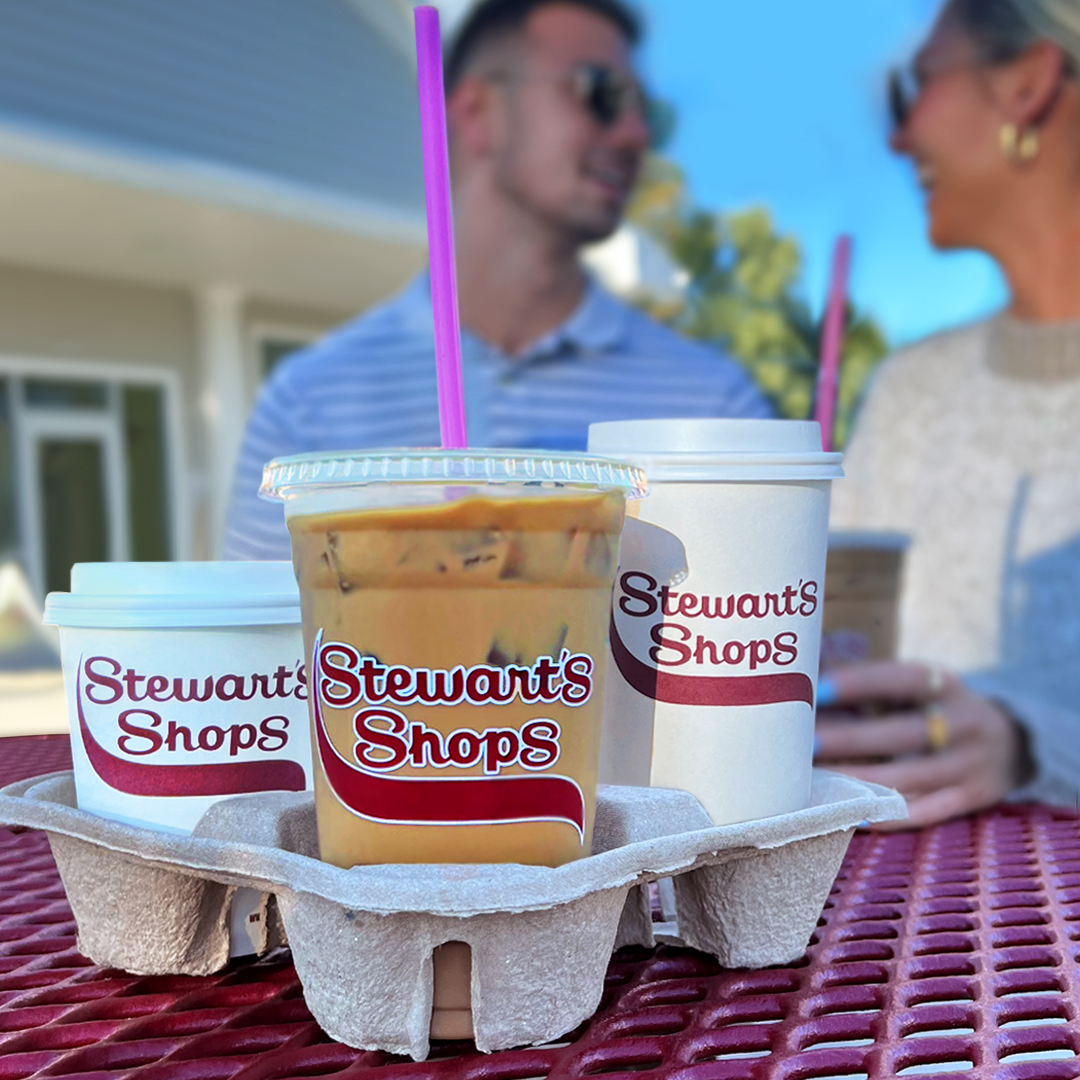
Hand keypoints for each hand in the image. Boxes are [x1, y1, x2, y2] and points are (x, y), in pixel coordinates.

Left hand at [815, 661, 1032, 828]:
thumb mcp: (924, 685)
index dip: (861, 682)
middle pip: (904, 733)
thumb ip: (878, 684)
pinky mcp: (970, 799)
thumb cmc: (941, 707)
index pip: (901, 679)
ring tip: (817, 783)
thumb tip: (813, 672)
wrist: (1015, 742)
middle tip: (807, 744)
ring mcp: (970, 764)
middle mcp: (964, 723)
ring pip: (909, 777)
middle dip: (852, 739)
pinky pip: (924, 812)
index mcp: (946, 685)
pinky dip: (887, 816)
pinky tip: (852, 814)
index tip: (818, 689)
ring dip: (860, 782)